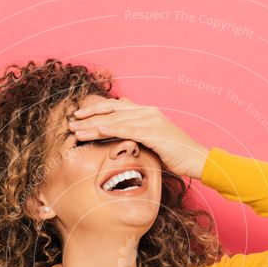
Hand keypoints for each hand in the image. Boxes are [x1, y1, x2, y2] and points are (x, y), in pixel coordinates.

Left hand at [68, 97, 210, 179]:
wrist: (197, 159)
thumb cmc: (176, 155)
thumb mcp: (153, 143)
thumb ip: (138, 137)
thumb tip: (121, 141)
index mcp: (146, 112)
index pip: (115, 108)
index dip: (96, 110)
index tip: (78, 116)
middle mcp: (147, 111)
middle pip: (112, 111)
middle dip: (89, 116)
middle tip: (70, 122)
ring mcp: (151, 120)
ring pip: (116, 120)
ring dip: (94, 125)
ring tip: (76, 130)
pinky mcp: (154, 131)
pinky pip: (128, 129)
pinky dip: (111, 129)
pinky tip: (97, 130)